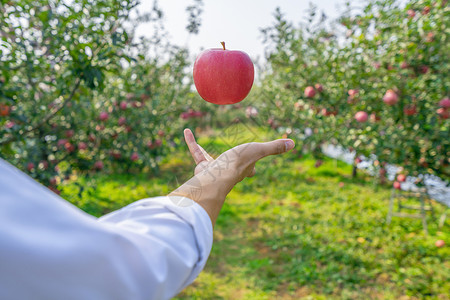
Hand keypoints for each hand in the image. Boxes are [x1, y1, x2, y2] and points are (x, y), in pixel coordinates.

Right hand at [169, 128, 294, 225]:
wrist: (216, 175)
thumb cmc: (238, 163)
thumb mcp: (258, 150)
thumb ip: (274, 147)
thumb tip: (293, 143)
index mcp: (243, 169)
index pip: (250, 169)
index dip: (252, 168)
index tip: (253, 169)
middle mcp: (229, 172)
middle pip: (230, 168)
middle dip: (230, 165)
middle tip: (230, 161)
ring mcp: (215, 170)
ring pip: (209, 160)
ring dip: (204, 155)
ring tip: (203, 153)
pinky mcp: (202, 166)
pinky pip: (196, 152)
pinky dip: (192, 141)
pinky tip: (186, 131)